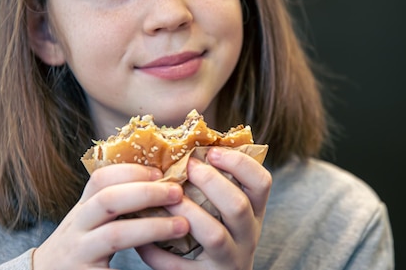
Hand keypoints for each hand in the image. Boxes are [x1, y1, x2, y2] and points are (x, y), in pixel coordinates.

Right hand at [32, 163, 188, 269]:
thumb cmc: (81, 248)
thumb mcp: (90, 222)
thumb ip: (115, 205)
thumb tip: (160, 181)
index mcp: (82, 210)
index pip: (100, 179)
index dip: (132, 171)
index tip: (160, 172)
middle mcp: (76, 228)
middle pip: (108, 200)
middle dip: (146, 193)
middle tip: (177, 193)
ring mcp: (79, 253)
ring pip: (115, 235)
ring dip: (153, 227)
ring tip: (181, 226)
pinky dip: (140, 264)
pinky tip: (162, 261)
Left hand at [137, 147, 271, 269]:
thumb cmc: (213, 235)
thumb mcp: (224, 212)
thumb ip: (213, 186)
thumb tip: (179, 149)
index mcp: (253, 213)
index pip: (261, 183)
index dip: (240, 164)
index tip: (212, 151)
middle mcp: (247, 237)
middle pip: (238, 206)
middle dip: (211, 182)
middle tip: (188, 167)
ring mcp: (229, 260)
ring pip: (214, 235)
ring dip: (187, 212)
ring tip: (165, 199)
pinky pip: (181, 267)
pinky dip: (159, 253)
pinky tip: (143, 241)